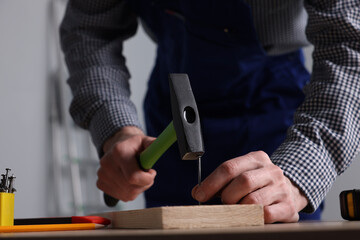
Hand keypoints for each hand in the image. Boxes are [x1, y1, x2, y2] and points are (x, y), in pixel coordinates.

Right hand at [96, 126, 156, 201]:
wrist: (118, 147)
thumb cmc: (134, 146)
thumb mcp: (145, 141)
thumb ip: (153, 144)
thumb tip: (160, 145)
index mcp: (119, 151)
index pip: (133, 177)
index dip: (147, 179)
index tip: (151, 172)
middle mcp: (107, 163)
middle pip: (131, 188)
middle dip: (144, 184)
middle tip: (146, 175)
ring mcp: (102, 174)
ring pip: (127, 194)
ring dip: (137, 189)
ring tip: (137, 176)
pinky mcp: (100, 183)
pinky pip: (121, 196)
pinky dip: (129, 192)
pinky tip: (129, 181)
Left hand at [191, 151, 307, 222]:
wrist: (292, 189)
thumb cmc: (259, 183)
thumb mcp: (243, 173)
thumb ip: (222, 180)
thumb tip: (198, 192)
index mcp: (257, 158)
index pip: (229, 167)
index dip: (211, 183)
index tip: (199, 195)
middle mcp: (271, 171)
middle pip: (242, 182)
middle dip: (227, 196)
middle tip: (224, 203)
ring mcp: (281, 188)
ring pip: (253, 201)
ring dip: (239, 209)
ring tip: (237, 209)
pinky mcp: (288, 207)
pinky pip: (265, 215)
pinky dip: (252, 218)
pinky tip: (250, 216)